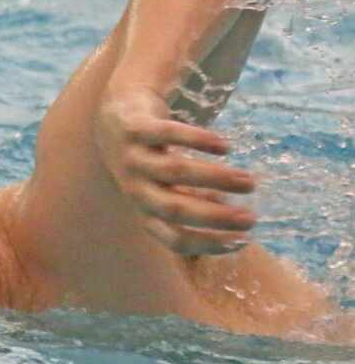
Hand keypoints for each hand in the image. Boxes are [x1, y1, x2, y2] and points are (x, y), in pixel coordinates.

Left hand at [95, 86, 256, 255]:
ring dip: (216, 178)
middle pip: (175, 209)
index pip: (172, 238)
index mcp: (143, 210)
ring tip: (249, 182)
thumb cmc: (148, 162)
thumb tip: (228, 217)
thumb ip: (190, 202)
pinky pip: (168, 134)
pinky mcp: (135, 129)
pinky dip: (198, 140)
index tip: (242, 241)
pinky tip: (225, 147)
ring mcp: (133, 158)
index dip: (206, 243)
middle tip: (251, 218)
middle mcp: (135, 189)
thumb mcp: (162, 188)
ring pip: (176, 171)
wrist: (112, 120)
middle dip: (215, 217)